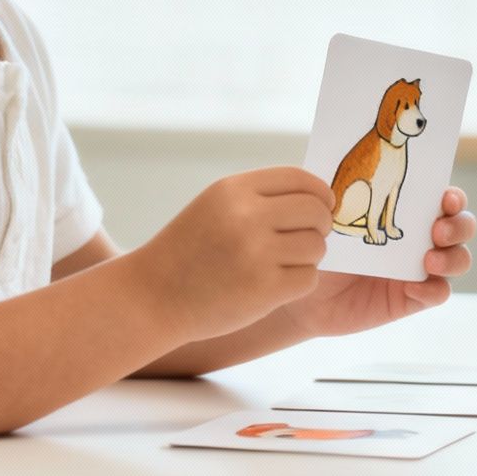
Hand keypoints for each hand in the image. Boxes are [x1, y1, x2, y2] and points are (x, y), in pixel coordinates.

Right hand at [136, 166, 332, 342]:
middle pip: (316, 211)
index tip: (324, 205)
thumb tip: (318, 197)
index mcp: (234, 190)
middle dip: (320, 225)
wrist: (153, 296)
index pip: (300, 179)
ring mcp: (256, 253)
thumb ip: (262, 197)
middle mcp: (246, 217)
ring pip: (316, 247)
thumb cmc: (190, 250)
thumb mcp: (217, 206)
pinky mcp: (264, 289)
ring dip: (309, 257)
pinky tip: (276, 283)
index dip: (320, 192)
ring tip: (283, 262)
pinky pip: (308, 278)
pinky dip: (299, 282)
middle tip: (309, 236)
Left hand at [279, 187, 476, 338]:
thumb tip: (359, 163)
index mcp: (407, 210)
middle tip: (437, 231)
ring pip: (459, 259)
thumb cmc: (318, 245)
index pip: (444, 198)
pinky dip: (433, 289)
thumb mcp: (330, 213)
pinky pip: (439, 293)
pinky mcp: (412, 298)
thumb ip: (347, 188)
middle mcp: (420, 237)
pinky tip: (411, 287)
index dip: (454, 197)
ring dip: (453, 258)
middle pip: (463, 226)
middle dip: (459, 225)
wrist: (302, 292)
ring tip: (429, 261)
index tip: (444, 197)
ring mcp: (420, 268)